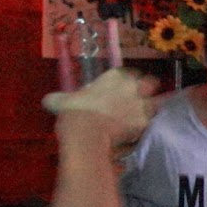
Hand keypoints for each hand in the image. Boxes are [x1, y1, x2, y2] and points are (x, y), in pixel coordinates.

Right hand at [43, 68, 158, 151]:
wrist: (86, 132)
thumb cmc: (73, 113)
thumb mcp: (62, 101)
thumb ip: (59, 98)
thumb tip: (49, 100)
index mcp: (115, 75)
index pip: (129, 73)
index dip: (129, 82)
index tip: (123, 91)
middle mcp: (133, 85)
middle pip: (151, 82)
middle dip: (148, 90)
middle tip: (139, 101)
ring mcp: (142, 103)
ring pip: (158, 101)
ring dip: (153, 108)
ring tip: (145, 117)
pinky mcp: (146, 122)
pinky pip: (153, 123)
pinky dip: (149, 126)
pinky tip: (143, 131)